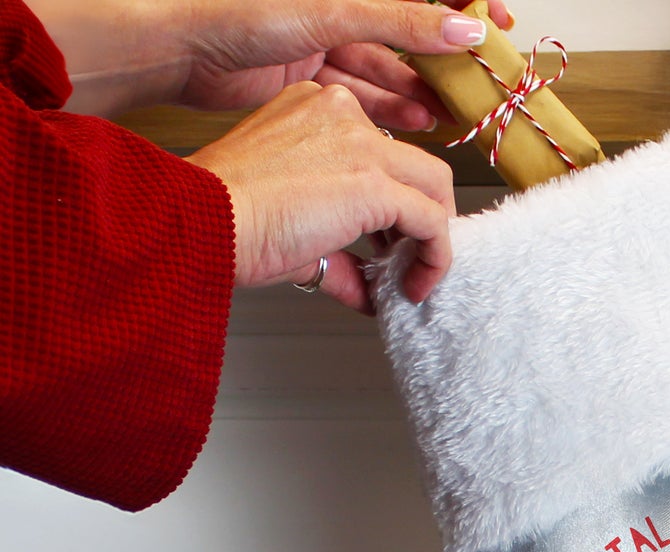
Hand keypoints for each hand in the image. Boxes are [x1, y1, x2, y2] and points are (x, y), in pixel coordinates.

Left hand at [179, 0, 515, 131]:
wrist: (181, 50)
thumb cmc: (238, 12)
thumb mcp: (332, 12)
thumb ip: (401, 21)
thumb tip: (462, 29)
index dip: (462, 3)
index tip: (495, 24)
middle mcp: (338, 6)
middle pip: (408, 32)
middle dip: (443, 60)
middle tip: (475, 84)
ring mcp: (324, 40)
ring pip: (386, 67)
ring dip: (418, 91)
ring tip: (445, 113)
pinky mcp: (310, 76)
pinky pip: (362, 92)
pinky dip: (389, 108)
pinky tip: (413, 120)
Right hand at [189, 82, 456, 311]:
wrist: (202, 220)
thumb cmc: (227, 219)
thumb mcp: (293, 225)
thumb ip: (338, 253)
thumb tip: (365, 290)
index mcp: (316, 110)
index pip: (382, 152)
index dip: (394, 204)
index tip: (386, 243)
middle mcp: (341, 113)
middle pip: (417, 165)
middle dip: (423, 217)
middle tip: (407, 260)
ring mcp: (360, 143)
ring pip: (435, 187)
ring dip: (434, 238)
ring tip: (412, 278)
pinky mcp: (373, 183)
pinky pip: (432, 222)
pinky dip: (434, 259)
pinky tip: (414, 286)